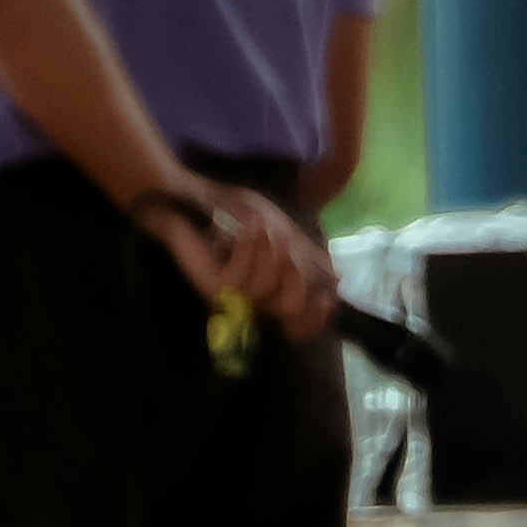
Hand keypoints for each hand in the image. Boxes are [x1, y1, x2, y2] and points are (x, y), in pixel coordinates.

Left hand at [143, 179, 336, 339]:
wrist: (190, 200)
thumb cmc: (233, 215)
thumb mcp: (279, 231)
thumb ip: (305, 255)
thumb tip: (337, 279)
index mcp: (269, 295)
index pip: (299, 326)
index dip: (317, 317)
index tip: (330, 295)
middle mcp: (250, 303)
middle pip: (288, 311)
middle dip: (296, 274)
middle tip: (288, 243)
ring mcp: (230, 297)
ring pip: (265, 289)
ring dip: (270, 251)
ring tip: (261, 224)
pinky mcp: (211, 285)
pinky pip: (242, 276)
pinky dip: (250, 246)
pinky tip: (249, 225)